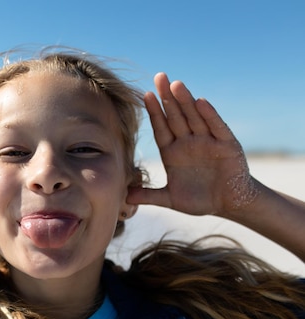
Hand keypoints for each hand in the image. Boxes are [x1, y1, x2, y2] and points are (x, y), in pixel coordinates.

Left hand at [127, 73, 258, 215]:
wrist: (230, 204)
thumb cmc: (200, 199)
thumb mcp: (171, 198)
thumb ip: (150, 196)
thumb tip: (126, 197)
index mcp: (173, 153)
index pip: (161, 128)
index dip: (154, 112)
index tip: (144, 95)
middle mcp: (189, 143)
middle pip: (176, 117)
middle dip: (167, 98)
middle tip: (159, 77)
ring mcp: (207, 142)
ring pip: (194, 118)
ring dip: (185, 101)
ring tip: (176, 84)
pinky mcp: (226, 145)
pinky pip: (216, 127)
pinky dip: (209, 115)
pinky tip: (200, 101)